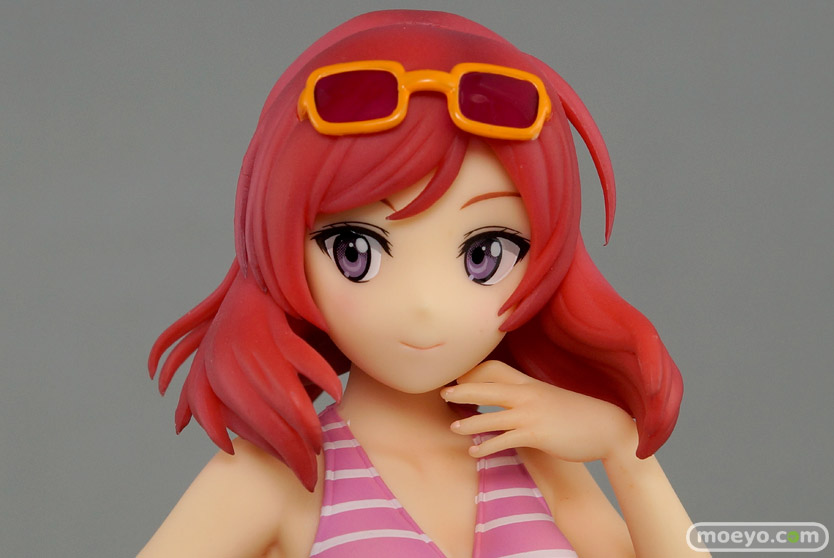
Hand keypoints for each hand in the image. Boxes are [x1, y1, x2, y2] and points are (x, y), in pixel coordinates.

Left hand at [441, 360, 637, 462]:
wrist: (607, 428)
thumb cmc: (579, 415)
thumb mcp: (551, 399)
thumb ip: (530, 398)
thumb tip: (514, 404)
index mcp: (530, 383)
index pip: (496, 370)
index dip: (475, 373)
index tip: (457, 377)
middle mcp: (528, 395)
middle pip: (487, 387)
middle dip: (462, 390)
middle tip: (442, 393)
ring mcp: (531, 414)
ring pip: (490, 416)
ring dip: (469, 423)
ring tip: (453, 428)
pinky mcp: (536, 434)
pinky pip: (503, 440)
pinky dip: (486, 447)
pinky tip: (475, 452)